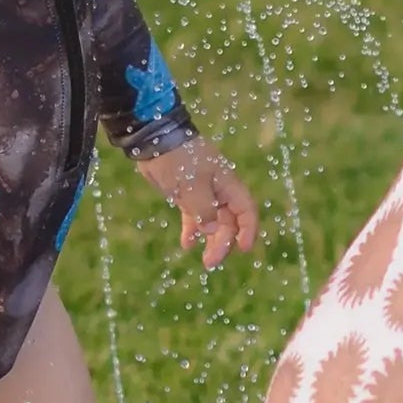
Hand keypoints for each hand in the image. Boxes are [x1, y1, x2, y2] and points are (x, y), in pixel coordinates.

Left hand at [135, 137, 258, 268]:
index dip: (248, 230)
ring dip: (210, 241)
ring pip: (212, 222)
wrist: (154, 139)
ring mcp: (202, 193)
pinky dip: (192, 231)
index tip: (244, 249)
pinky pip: (194, 217)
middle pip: (228, 221)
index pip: (246, 210)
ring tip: (205, 261)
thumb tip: (212, 231)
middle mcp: (218, 191)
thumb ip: (203, 210)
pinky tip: (187, 245)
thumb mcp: (192, 185)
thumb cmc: (178, 159)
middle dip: (223, 242)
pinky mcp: (186, 195)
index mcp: (226, 184)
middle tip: (211, 262)